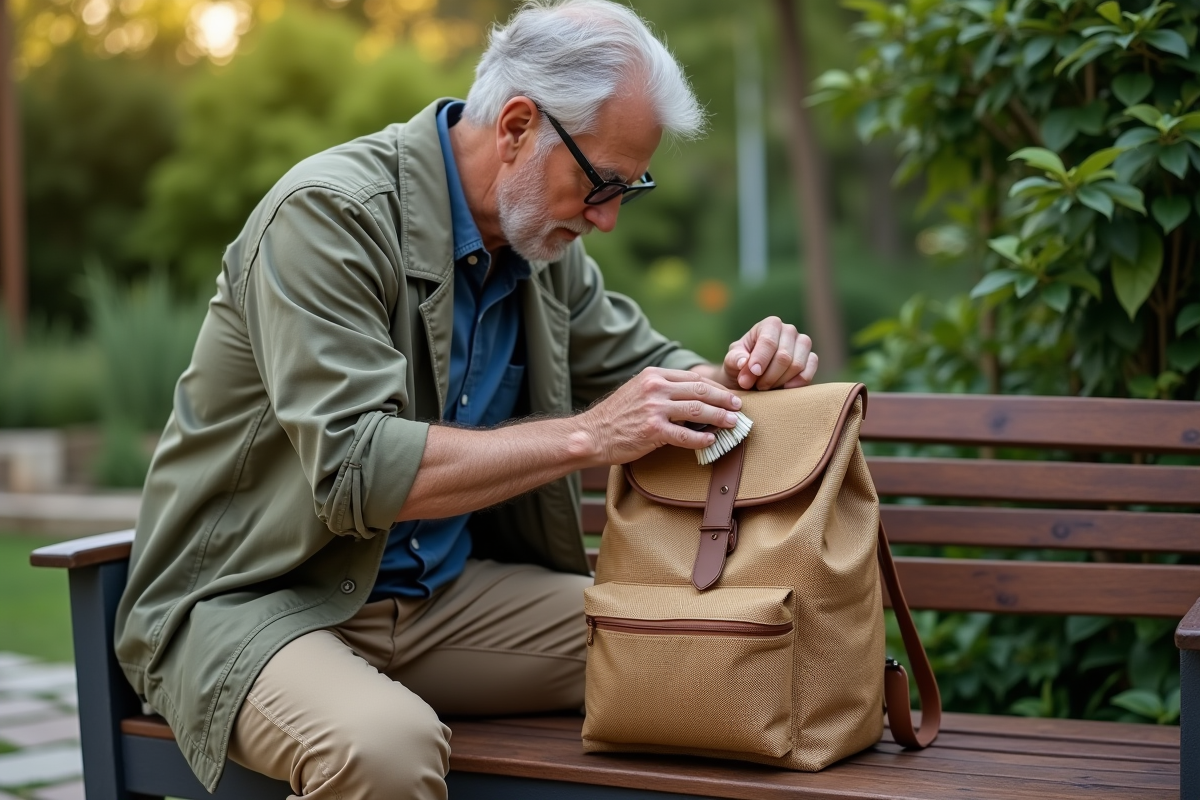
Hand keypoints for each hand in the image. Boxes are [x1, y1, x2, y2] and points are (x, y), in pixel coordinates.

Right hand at [580, 368, 743, 464]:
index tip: (727, 395)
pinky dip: (702, 439)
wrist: (592, 434)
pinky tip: (711, 441)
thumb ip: (662, 388)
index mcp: (654, 375)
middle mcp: (656, 388)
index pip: (694, 378)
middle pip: (701, 391)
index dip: (715, 388)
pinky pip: (686, 435)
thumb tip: (691, 395)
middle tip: (739, 407)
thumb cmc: (615, 416)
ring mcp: (654, 409)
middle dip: (724, 400)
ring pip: (698, 411)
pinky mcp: (653, 430)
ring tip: (733, 424)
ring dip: (720, 418)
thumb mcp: (637, 390)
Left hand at [722, 316, 817, 389]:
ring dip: (779, 381)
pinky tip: (782, 389)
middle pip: (783, 356)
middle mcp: (789, 330)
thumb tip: (743, 362)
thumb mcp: (732, 360)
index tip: (752, 374)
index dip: (760, 359)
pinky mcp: (811, 359)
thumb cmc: (741, 364)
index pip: (768, 341)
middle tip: (756, 386)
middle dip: (768, 376)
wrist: (752, 376)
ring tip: (765, 387)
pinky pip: (808, 373)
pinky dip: (794, 384)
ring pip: (796, 365)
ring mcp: (803, 343)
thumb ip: (735, 359)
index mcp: (770, 324)